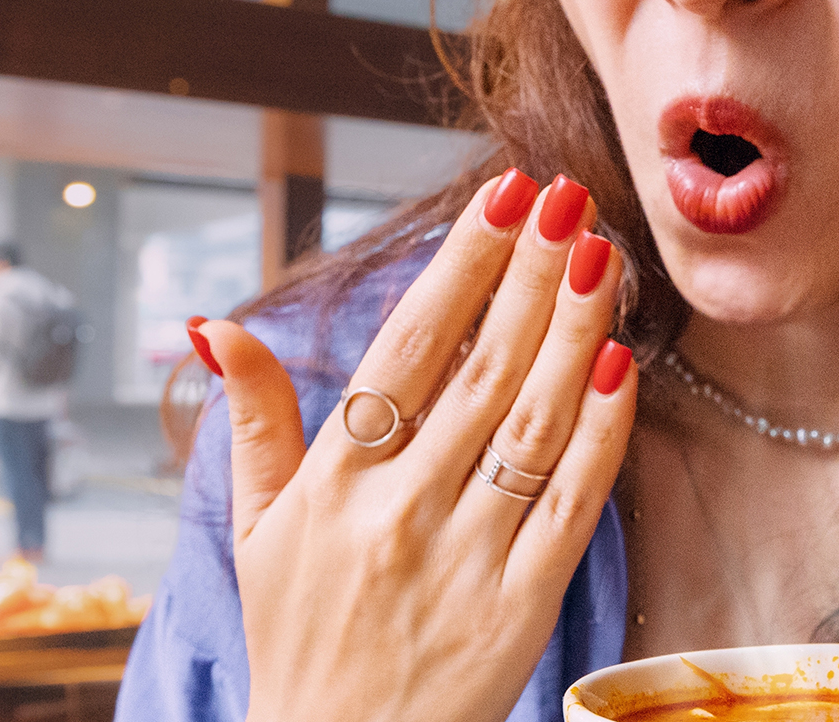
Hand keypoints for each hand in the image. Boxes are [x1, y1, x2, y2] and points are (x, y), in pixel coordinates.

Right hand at [188, 171, 636, 721]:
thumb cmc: (299, 640)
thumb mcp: (255, 531)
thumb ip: (251, 424)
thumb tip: (217, 326)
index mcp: (333, 485)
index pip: (407, 350)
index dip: (462, 266)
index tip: (503, 198)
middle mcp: (399, 513)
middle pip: (482, 371)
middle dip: (531, 275)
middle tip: (568, 199)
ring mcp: (465, 559)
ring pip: (534, 424)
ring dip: (575, 333)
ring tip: (602, 256)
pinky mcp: (520, 607)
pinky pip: (571, 506)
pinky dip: (601, 435)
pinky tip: (621, 369)